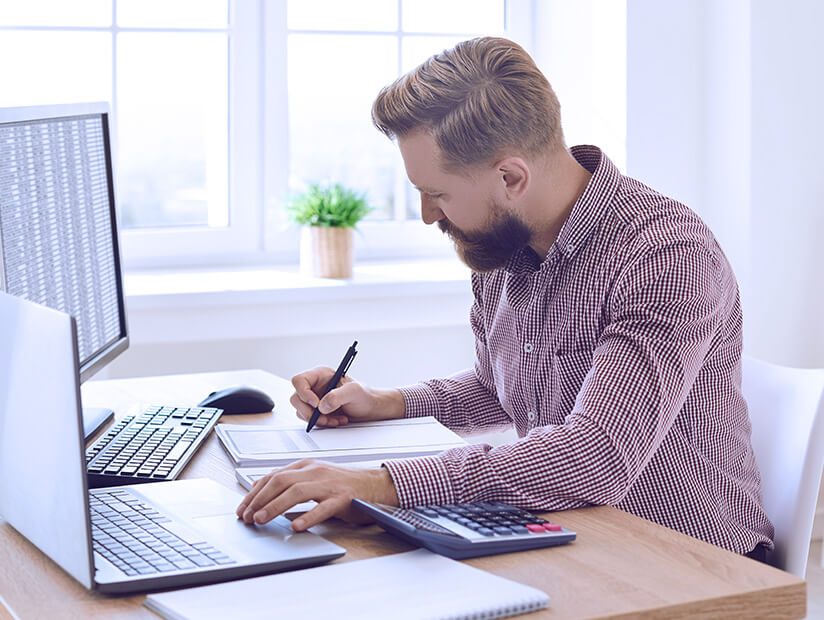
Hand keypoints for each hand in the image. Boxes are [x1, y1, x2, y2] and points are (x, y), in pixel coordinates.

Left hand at [235, 459, 399, 530]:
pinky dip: (308, 517)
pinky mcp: (342, 498)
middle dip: (259, 500)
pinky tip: (297, 526)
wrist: (375, 485)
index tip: (242, 508)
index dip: (254, 493)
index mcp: (306, 466)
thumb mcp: (313, 478)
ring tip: (261, 520)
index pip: (273, 476)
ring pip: (297, 492)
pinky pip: (323, 508)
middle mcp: (315, 471)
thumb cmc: (343, 484)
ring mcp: (329, 484)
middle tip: (246, 517)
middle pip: (280, 482)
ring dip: (275, 506)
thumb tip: (260, 489)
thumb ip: (289, 482)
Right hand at [290, 367, 404, 427]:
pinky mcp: (317, 412)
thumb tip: (321, 406)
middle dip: (309, 411)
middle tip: (324, 418)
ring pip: (301, 411)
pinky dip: (322, 423)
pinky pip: (309, 420)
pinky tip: (336, 421)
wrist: (370, 408)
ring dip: (317, 420)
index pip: (299, 380)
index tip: (316, 404)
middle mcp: (314, 386)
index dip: (303, 392)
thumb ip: (337, 396)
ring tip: (334, 420)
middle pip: (296, 398)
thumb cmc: (365, 395)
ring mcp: (314, 399)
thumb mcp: (354, 392)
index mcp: (321, 375)